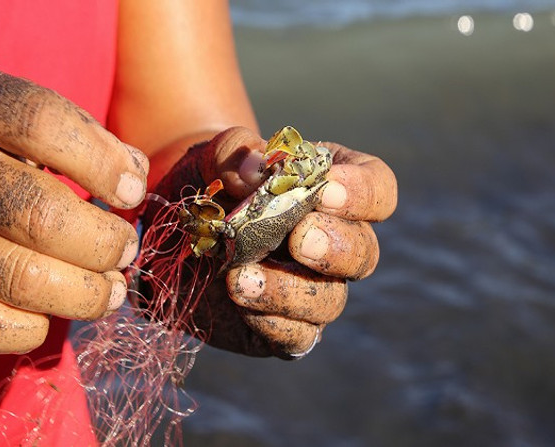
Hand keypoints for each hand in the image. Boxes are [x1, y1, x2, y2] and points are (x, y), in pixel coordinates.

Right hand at [0, 59, 148, 354]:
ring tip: (111, 289)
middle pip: (38, 214)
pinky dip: (34, 328)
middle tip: (125, 249)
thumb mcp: (30, 119)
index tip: (132, 192)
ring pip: (20, 277)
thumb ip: (87, 137)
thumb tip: (135, 178)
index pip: (41, 123)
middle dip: (103, 242)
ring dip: (85, 293)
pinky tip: (53, 311)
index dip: (102, 163)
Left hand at [141, 127, 396, 358]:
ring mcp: (313, 287)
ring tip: (240, 277)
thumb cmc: (210, 182)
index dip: (362, 192)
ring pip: (330, 300)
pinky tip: (240, 301)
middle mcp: (335, 240)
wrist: (177, 227)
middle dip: (335, 247)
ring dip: (290, 291)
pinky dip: (272, 322)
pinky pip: (297, 336)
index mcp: (334, 187)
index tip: (327, 188)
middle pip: (363, 251)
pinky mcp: (284, 325)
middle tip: (298, 239)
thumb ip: (234, 153)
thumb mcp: (214, 156)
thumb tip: (254, 169)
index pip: (377, 188)